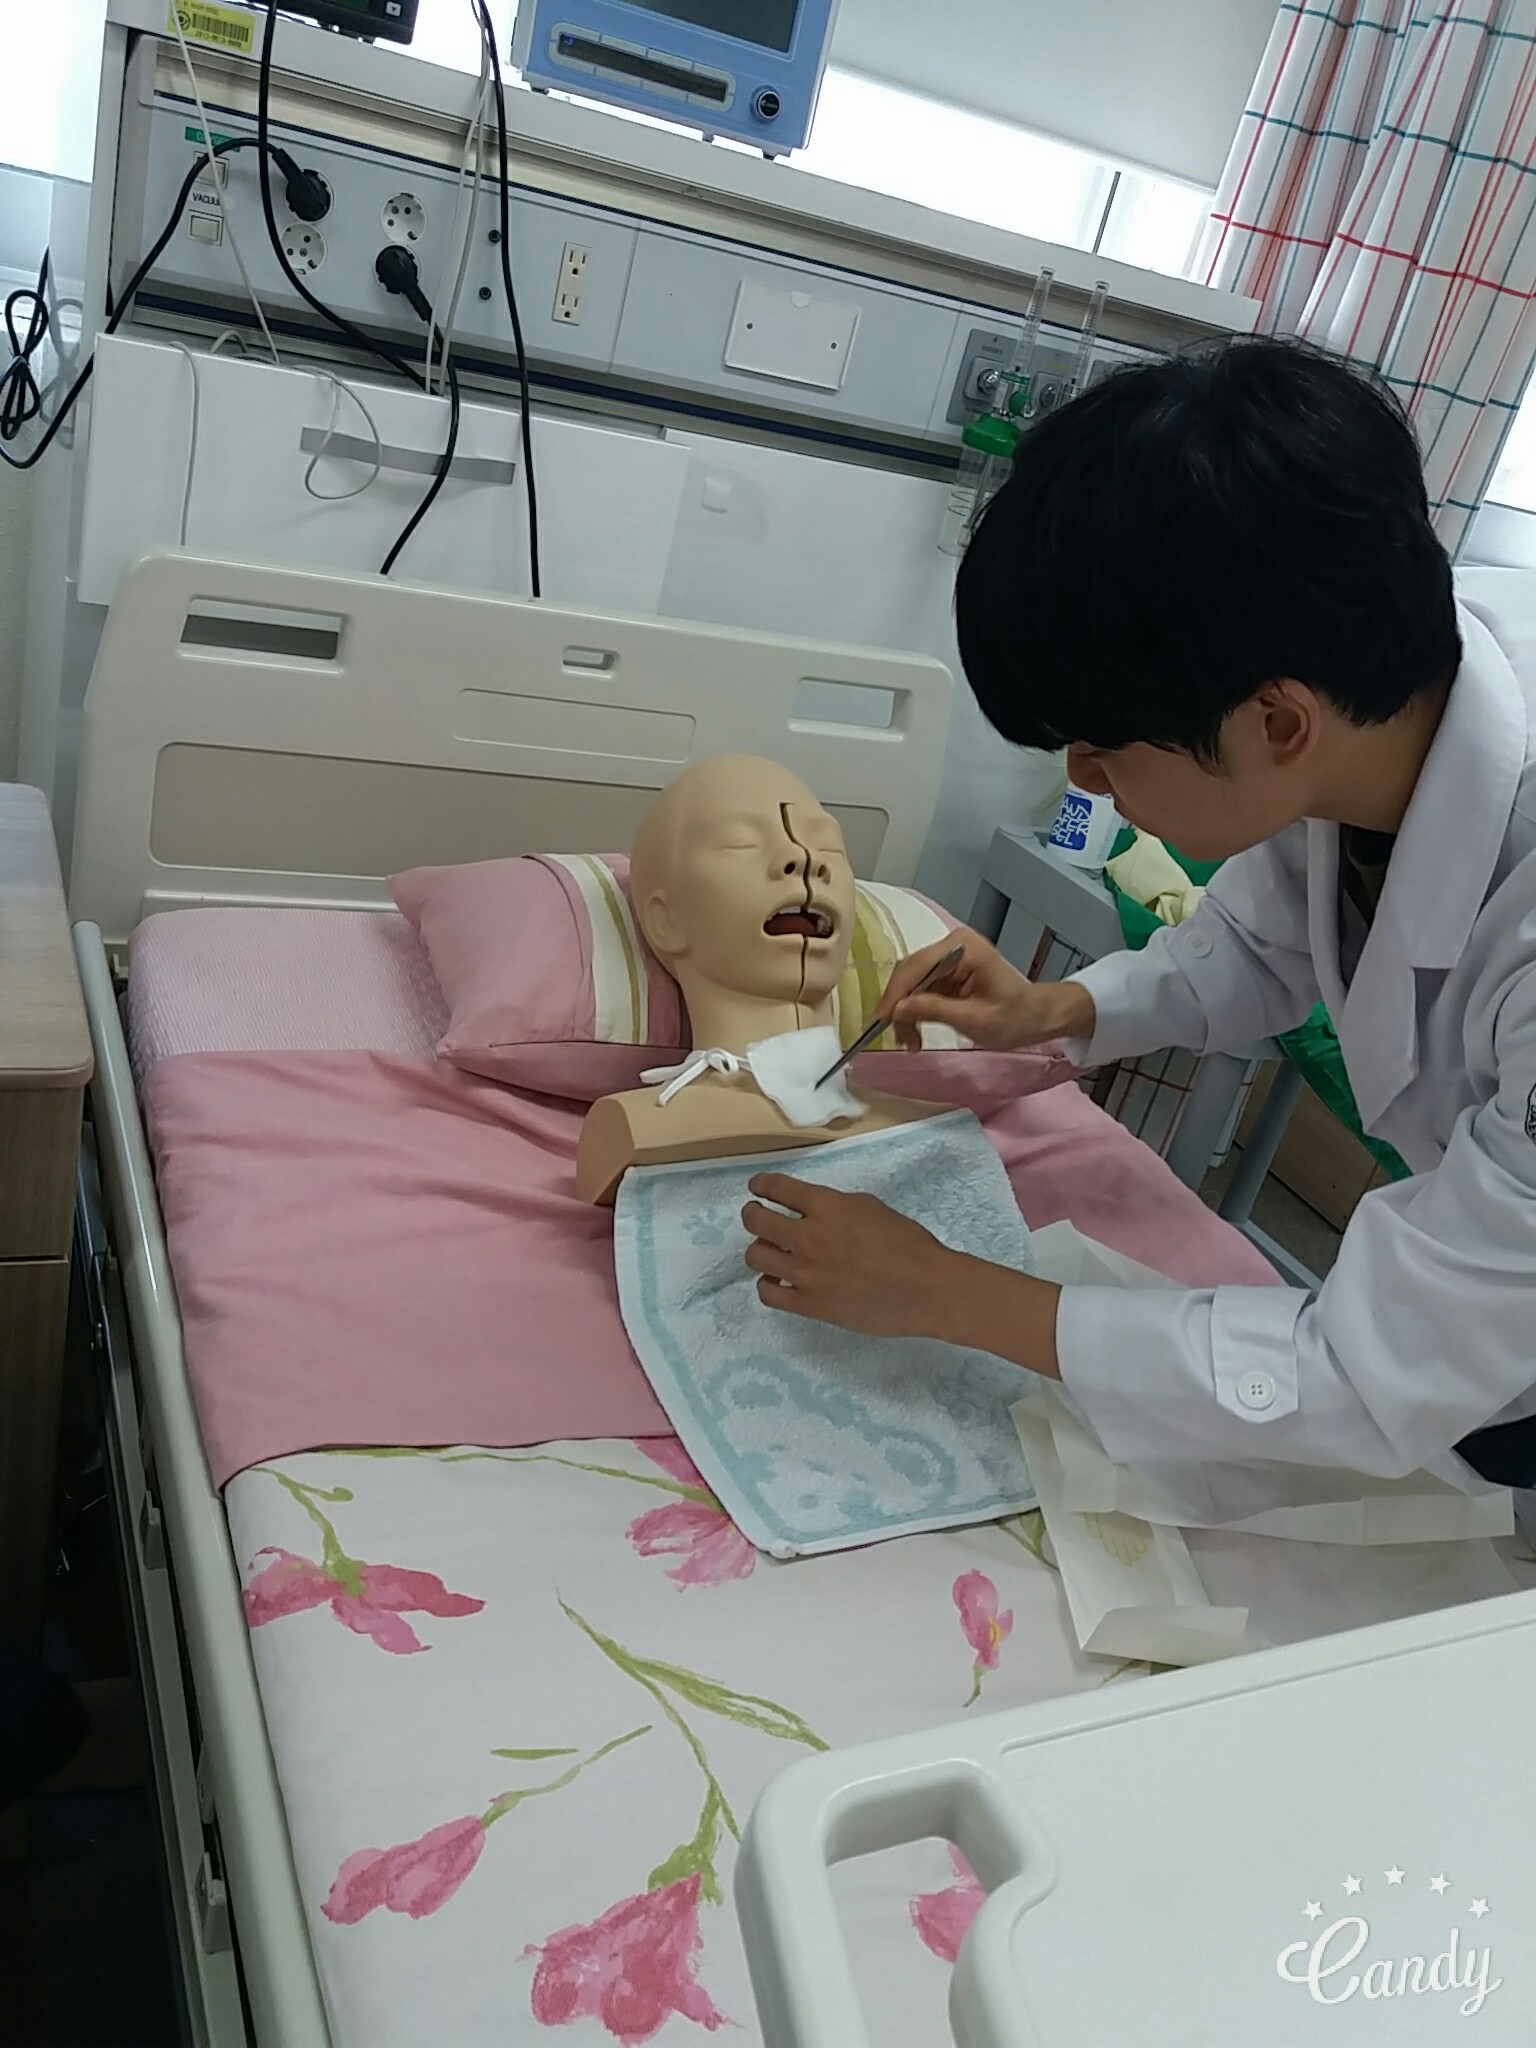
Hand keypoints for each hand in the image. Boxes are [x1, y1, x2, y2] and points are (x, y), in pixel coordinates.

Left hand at [742, 1175, 955, 1338]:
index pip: (778, 1188)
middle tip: (756, 1216)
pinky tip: (777, 1281)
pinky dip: (768, 1284)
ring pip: (755, 1257)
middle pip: (756, 1221)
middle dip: (752, 1215)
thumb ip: (836, 1207)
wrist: (927, 1289)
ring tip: (768, 1252)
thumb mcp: (871, 1208)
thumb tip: (814, 1214)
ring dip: (759, 1250)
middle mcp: (809, 1237)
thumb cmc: (909, 1244)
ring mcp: (806, 1274)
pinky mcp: (810, 1305)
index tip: (757, 1188)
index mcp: (827, 1206)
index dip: (762, 1185)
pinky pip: (768, 1293)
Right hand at [879, 929, 1095, 1051]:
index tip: (880, 1022)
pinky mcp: (947, 971)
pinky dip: (915, 1011)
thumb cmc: (1016, 1018)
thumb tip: (899, 1009)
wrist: (1038, 1016)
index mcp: (962, 948)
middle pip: (909, 973)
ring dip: (906, 1013)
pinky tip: (915, 1032)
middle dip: (900, 1007)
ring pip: (911, 983)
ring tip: (911, 1042)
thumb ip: (935, 1010)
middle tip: (898, 1039)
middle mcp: (951, 945)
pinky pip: (921, 988)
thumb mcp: (975, 1020)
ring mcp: (949, 957)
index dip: (895, 995)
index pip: (916, 967)